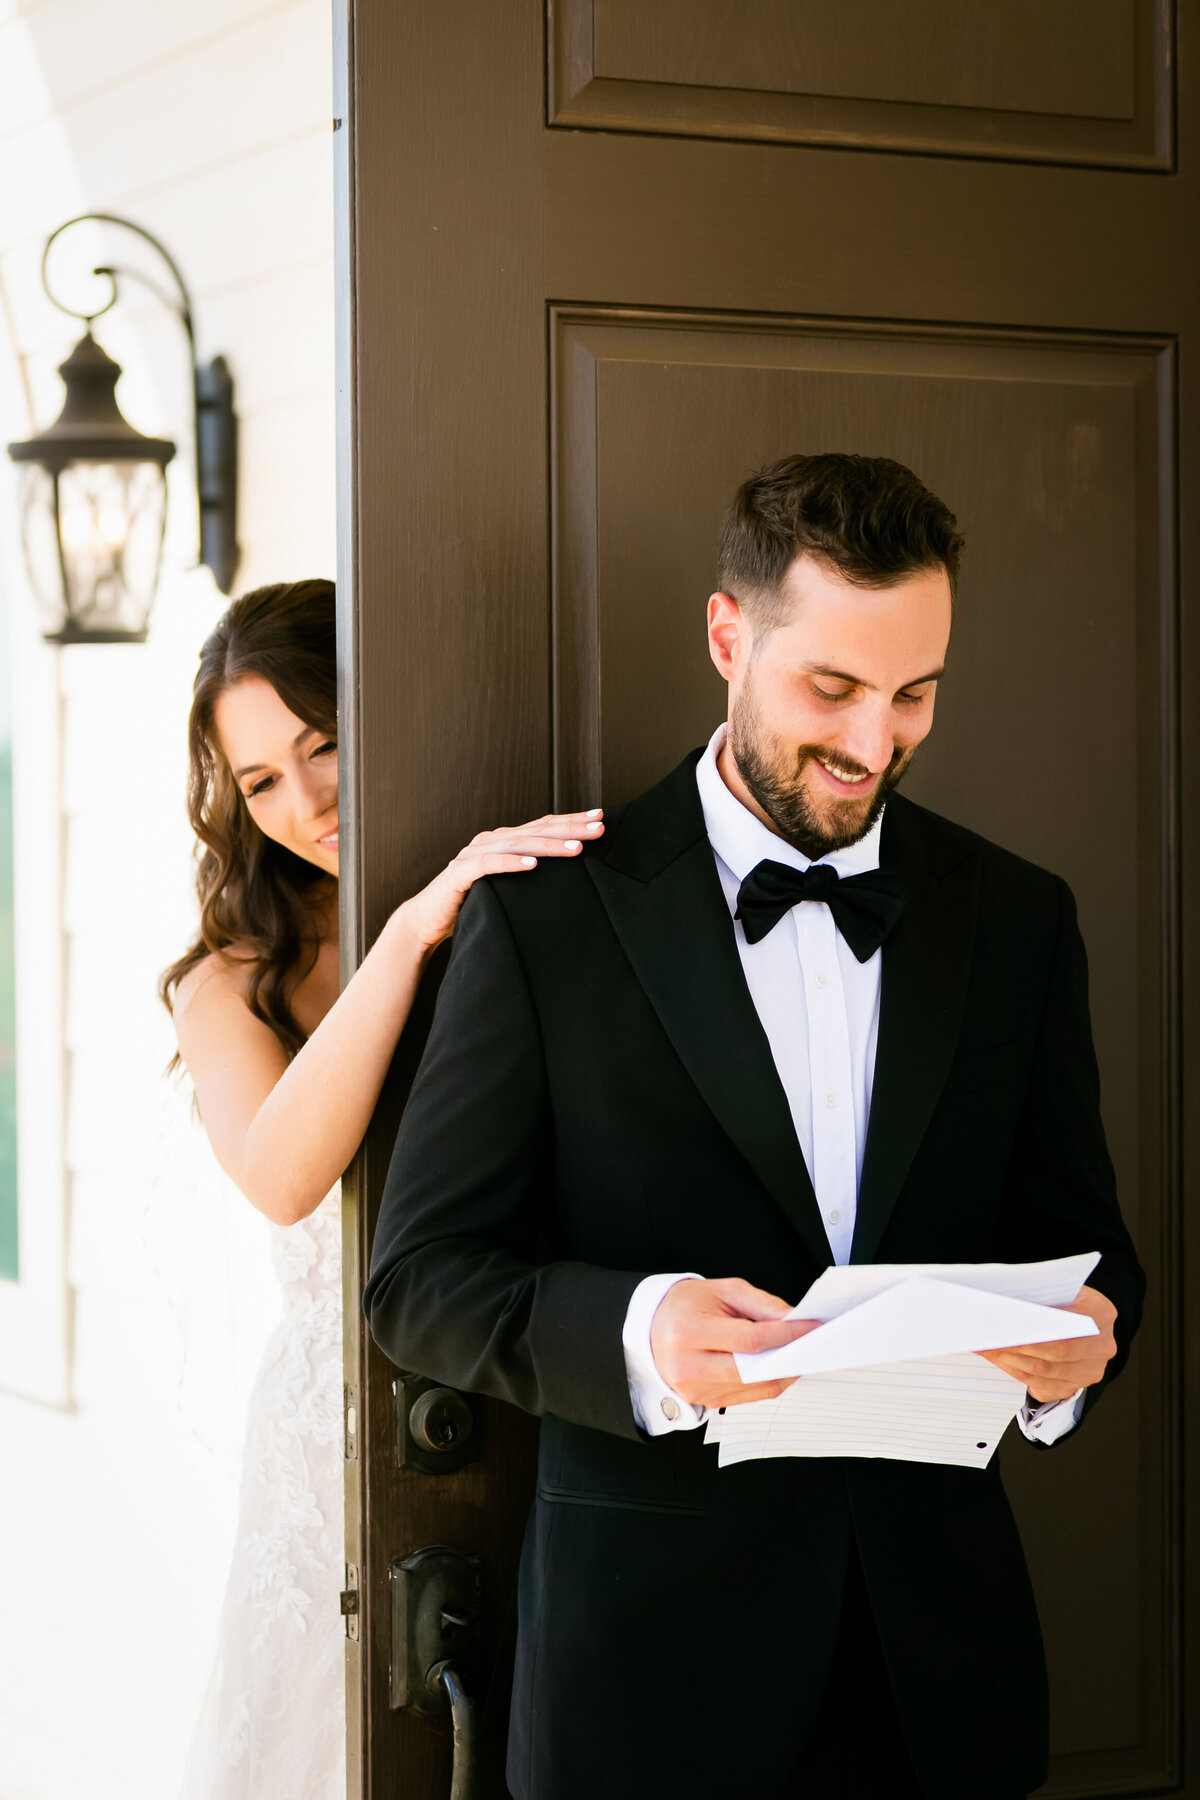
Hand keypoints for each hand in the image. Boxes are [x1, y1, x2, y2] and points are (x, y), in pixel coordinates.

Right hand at [395, 810, 604, 950]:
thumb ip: (529, 874)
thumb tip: (571, 875)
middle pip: (535, 830)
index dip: (571, 820)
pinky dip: (510, 863)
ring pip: (516, 844)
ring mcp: (473, 854)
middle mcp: (490, 841)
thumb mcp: (508, 887)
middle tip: (598, 827)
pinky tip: (532, 865)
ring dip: (548, 845)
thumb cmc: (472, 903)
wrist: (427, 920)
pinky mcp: (459, 873)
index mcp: (503, 841)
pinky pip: (487, 865)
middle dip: (569, 828)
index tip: (600, 817)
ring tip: (575, 848)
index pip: (542, 826)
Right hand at [649, 1277, 818, 1409]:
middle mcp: (688, 1366)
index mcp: (688, 1332)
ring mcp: (694, 1389)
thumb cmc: (688, 1305)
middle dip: (789, 1358)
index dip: (786, 1335)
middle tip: (814, 1346)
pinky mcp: (703, 1402)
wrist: (653, 1328)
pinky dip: (768, 1383)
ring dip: (783, 1373)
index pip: (749, 1340)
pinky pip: (747, 1397)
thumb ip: (761, 1305)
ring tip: (800, 1354)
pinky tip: (779, 1367)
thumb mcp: (723, 1291)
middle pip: (753, 1371)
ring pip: (754, 1388)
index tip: (811, 1328)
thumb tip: (795, 1321)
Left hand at [977, 1283, 1117, 1402]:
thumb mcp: (1060, 1288)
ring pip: (1043, 1371)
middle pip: (1055, 1352)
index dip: (1034, 1329)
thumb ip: (1041, 1293)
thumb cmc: (1064, 1300)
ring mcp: (1089, 1371)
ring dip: (1009, 1359)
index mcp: (1101, 1313)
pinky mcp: (1073, 1387)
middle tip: (986, 1337)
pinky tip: (996, 1359)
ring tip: (984, 1346)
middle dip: (1015, 1345)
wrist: (1081, 1321)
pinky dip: (1014, 1371)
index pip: (1066, 1326)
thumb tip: (1003, 1301)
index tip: (1003, 1324)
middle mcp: (1102, 1346)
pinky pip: (1039, 1384)